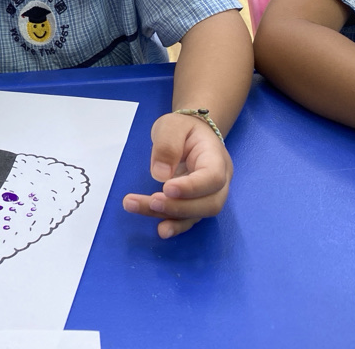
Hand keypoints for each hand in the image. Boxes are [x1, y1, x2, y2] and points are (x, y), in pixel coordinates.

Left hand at [122, 112, 232, 238]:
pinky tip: (159, 229)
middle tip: (152, 201)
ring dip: (167, 216)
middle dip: (178, 207)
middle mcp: (219, 182)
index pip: (212, 178)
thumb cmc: (184, 129)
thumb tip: (160, 175)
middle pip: (209, 204)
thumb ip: (167, 145)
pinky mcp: (196, 205)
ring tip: (135, 207)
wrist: (191, 134)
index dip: (192, 187)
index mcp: (216, 158)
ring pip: (196, 215)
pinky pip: (189, 219)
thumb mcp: (172, 126)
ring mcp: (209, 196)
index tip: (166, 188)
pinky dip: (174, 225)